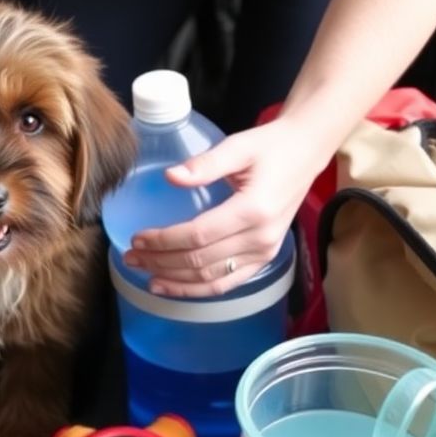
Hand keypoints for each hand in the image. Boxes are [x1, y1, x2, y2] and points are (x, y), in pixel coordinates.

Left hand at [123, 118, 330, 296]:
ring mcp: (264, 253)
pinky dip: (199, 289)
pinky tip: (174, 286)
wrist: (305, 153)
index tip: (137, 238)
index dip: (164, 241)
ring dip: (175, 280)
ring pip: (211, 278)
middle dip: (161, 262)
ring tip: (145, 276)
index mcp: (253, 210)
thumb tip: (170, 176)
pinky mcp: (264, 259)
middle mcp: (261, 238)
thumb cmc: (271, 147)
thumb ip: (204, 164)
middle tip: (130, 257)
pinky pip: (228, 283)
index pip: (198, 235)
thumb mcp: (239, 146)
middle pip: (200, 260)